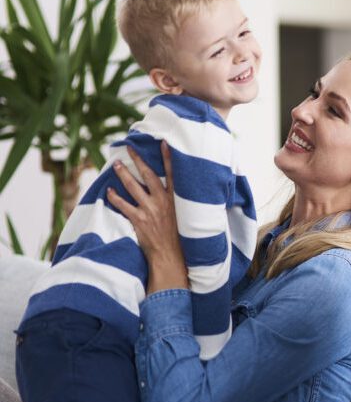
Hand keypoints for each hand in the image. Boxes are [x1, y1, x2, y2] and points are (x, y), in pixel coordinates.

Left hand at [106, 141, 187, 292]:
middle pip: (148, 175)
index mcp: (177, 199)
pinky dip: (114, 198)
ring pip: (133, 187)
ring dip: (123, 174)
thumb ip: (186, 205)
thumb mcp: (189, 218)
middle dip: (138, 160)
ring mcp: (150, 210)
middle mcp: (163, 201)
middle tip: (129, 148)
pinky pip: (123, 205)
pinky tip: (109, 192)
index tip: (163, 142)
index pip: (173, 174)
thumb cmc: (183, 239)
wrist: (172, 258)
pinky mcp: (138, 220)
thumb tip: (191, 197)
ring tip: (115, 165)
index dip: (169, 157)